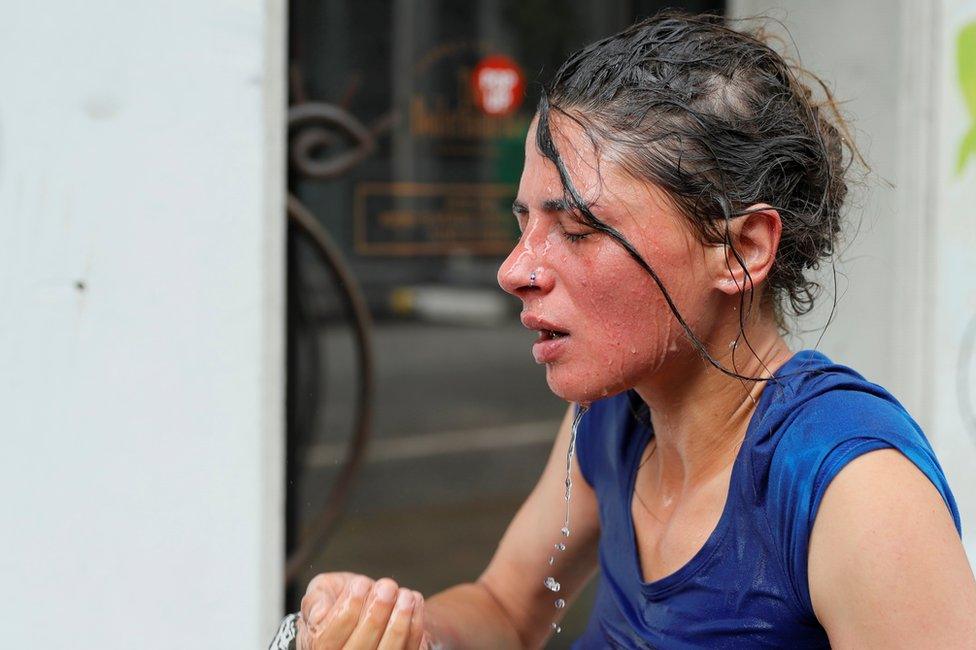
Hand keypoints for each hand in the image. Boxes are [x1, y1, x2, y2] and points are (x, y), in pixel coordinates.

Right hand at [297, 572, 427, 649]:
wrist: (365, 602)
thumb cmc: (338, 598)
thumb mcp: (319, 592)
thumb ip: (315, 600)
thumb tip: (318, 614)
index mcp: (319, 647)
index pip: (328, 640)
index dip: (347, 611)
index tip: (360, 584)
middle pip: (361, 648)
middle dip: (376, 615)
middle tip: (387, 587)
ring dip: (399, 622)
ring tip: (405, 595)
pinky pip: (409, 649)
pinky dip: (414, 626)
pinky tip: (415, 601)